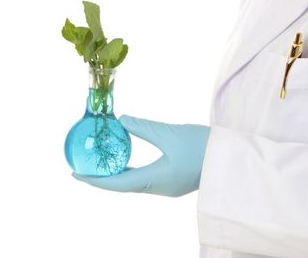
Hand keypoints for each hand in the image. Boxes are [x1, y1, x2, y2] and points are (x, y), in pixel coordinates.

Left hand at [72, 115, 209, 196]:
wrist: (232, 159)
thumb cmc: (203, 147)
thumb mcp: (170, 134)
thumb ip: (144, 127)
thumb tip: (121, 120)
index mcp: (156, 180)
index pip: (117, 184)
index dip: (94, 180)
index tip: (75, 173)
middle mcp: (159, 188)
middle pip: (123, 185)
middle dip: (102, 176)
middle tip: (85, 165)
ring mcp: (168, 186)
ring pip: (135, 182)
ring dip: (117, 173)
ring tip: (102, 161)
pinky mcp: (174, 180)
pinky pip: (146, 178)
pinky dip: (131, 170)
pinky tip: (128, 158)